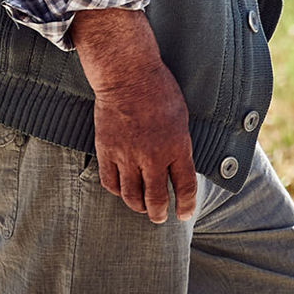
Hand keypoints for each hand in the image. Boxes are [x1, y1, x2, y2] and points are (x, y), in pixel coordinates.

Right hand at [70, 8, 196, 224]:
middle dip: (159, 213)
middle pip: (155, 198)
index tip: (184, 214)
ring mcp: (127, 155)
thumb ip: (179, 146)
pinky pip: (110, 182)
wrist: (127, 76)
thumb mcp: (181, 118)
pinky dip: (117, 191)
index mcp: (177, 147)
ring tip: (141, 208)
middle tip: (160, 218)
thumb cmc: (160, 91)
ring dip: (137, 206)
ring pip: (131, 195)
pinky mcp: (107, 151)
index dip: (186, 205)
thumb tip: (177, 167)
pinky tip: (122, 191)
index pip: (185, 187)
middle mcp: (152, 157)